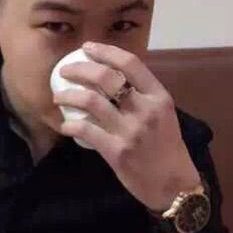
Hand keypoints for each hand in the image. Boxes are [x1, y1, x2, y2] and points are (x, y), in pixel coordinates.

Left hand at [55, 42, 200, 210]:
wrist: (174, 184)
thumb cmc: (167, 149)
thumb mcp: (163, 116)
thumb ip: (143, 98)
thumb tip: (113, 81)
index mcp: (159, 96)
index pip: (130, 63)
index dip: (105, 51)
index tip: (87, 48)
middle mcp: (145, 110)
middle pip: (106, 77)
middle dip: (79, 69)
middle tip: (64, 71)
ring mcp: (130, 130)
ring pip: (91, 101)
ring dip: (68, 95)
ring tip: (58, 96)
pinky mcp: (117, 151)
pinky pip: (86, 130)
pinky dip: (70, 125)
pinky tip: (64, 125)